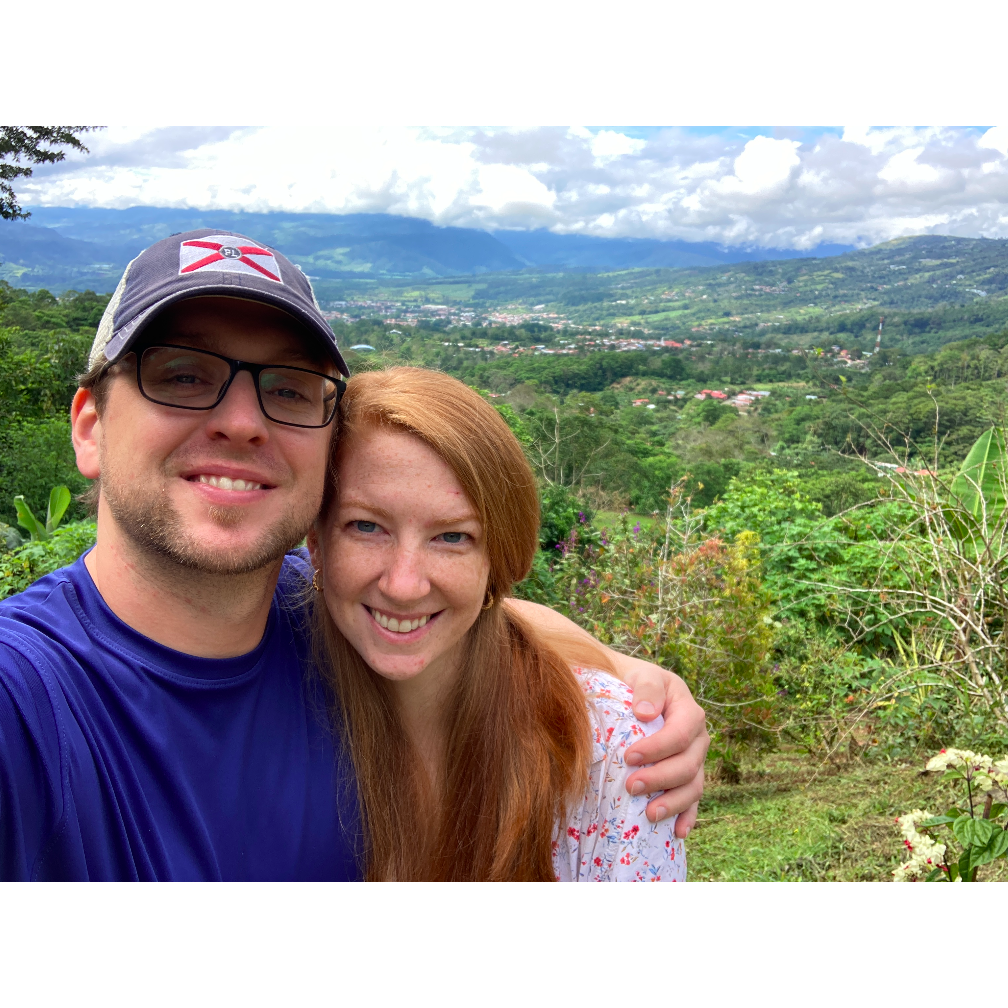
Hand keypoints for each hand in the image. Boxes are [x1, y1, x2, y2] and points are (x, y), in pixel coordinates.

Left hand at [613, 656, 707, 835]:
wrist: (630, 690)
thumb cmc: (633, 682)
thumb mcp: (640, 675)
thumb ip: (646, 688)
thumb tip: (645, 714)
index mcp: (688, 711)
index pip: (680, 734)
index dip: (658, 749)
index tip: (629, 757)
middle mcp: (697, 738)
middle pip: (688, 764)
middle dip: (661, 778)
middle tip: (631, 786)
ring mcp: (694, 759)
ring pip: (693, 786)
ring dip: (674, 803)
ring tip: (649, 814)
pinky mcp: (686, 777)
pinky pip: (693, 800)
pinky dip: (687, 816)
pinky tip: (678, 832)